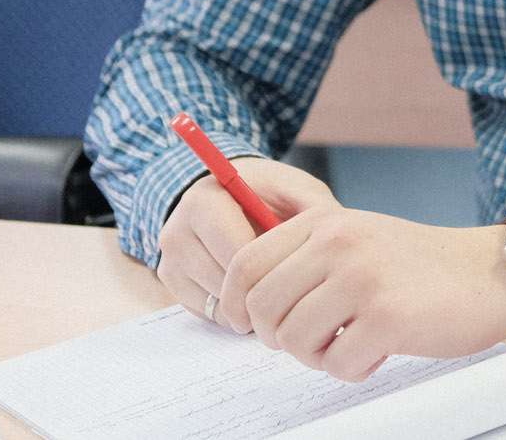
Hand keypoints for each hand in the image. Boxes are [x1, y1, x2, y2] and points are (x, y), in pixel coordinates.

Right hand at [158, 157, 341, 331]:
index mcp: (205, 201)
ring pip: (219, 306)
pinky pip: (208, 315)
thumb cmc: (268, 193)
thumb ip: (315, 212)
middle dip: (266, 294)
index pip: (240, 258)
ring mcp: (169, 260)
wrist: (227, 192)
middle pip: (227, 287)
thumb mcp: (296, 190)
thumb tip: (336, 247)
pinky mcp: (171, 284)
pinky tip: (252, 291)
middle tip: (295, 291)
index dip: (278, 275)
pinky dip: (235, 312)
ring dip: (252, 306)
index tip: (303, 278)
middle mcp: (176, 231)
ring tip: (276, 287)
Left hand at [218, 210, 505, 381]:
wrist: (485, 273)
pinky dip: (353, 368)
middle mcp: (337, 243)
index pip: (244, 265)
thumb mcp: (354, 238)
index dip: (234, 305)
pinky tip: (378, 349)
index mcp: (322, 222)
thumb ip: (303, 258)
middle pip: (262, 309)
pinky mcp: (388, 317)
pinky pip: (338, 364)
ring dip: (319, 356)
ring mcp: (362, 278)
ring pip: (294, 341)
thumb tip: (247, 305)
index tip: (248, 328)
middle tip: (315, 340)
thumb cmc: (415, 266)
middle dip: (279, 338)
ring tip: (351, 342)